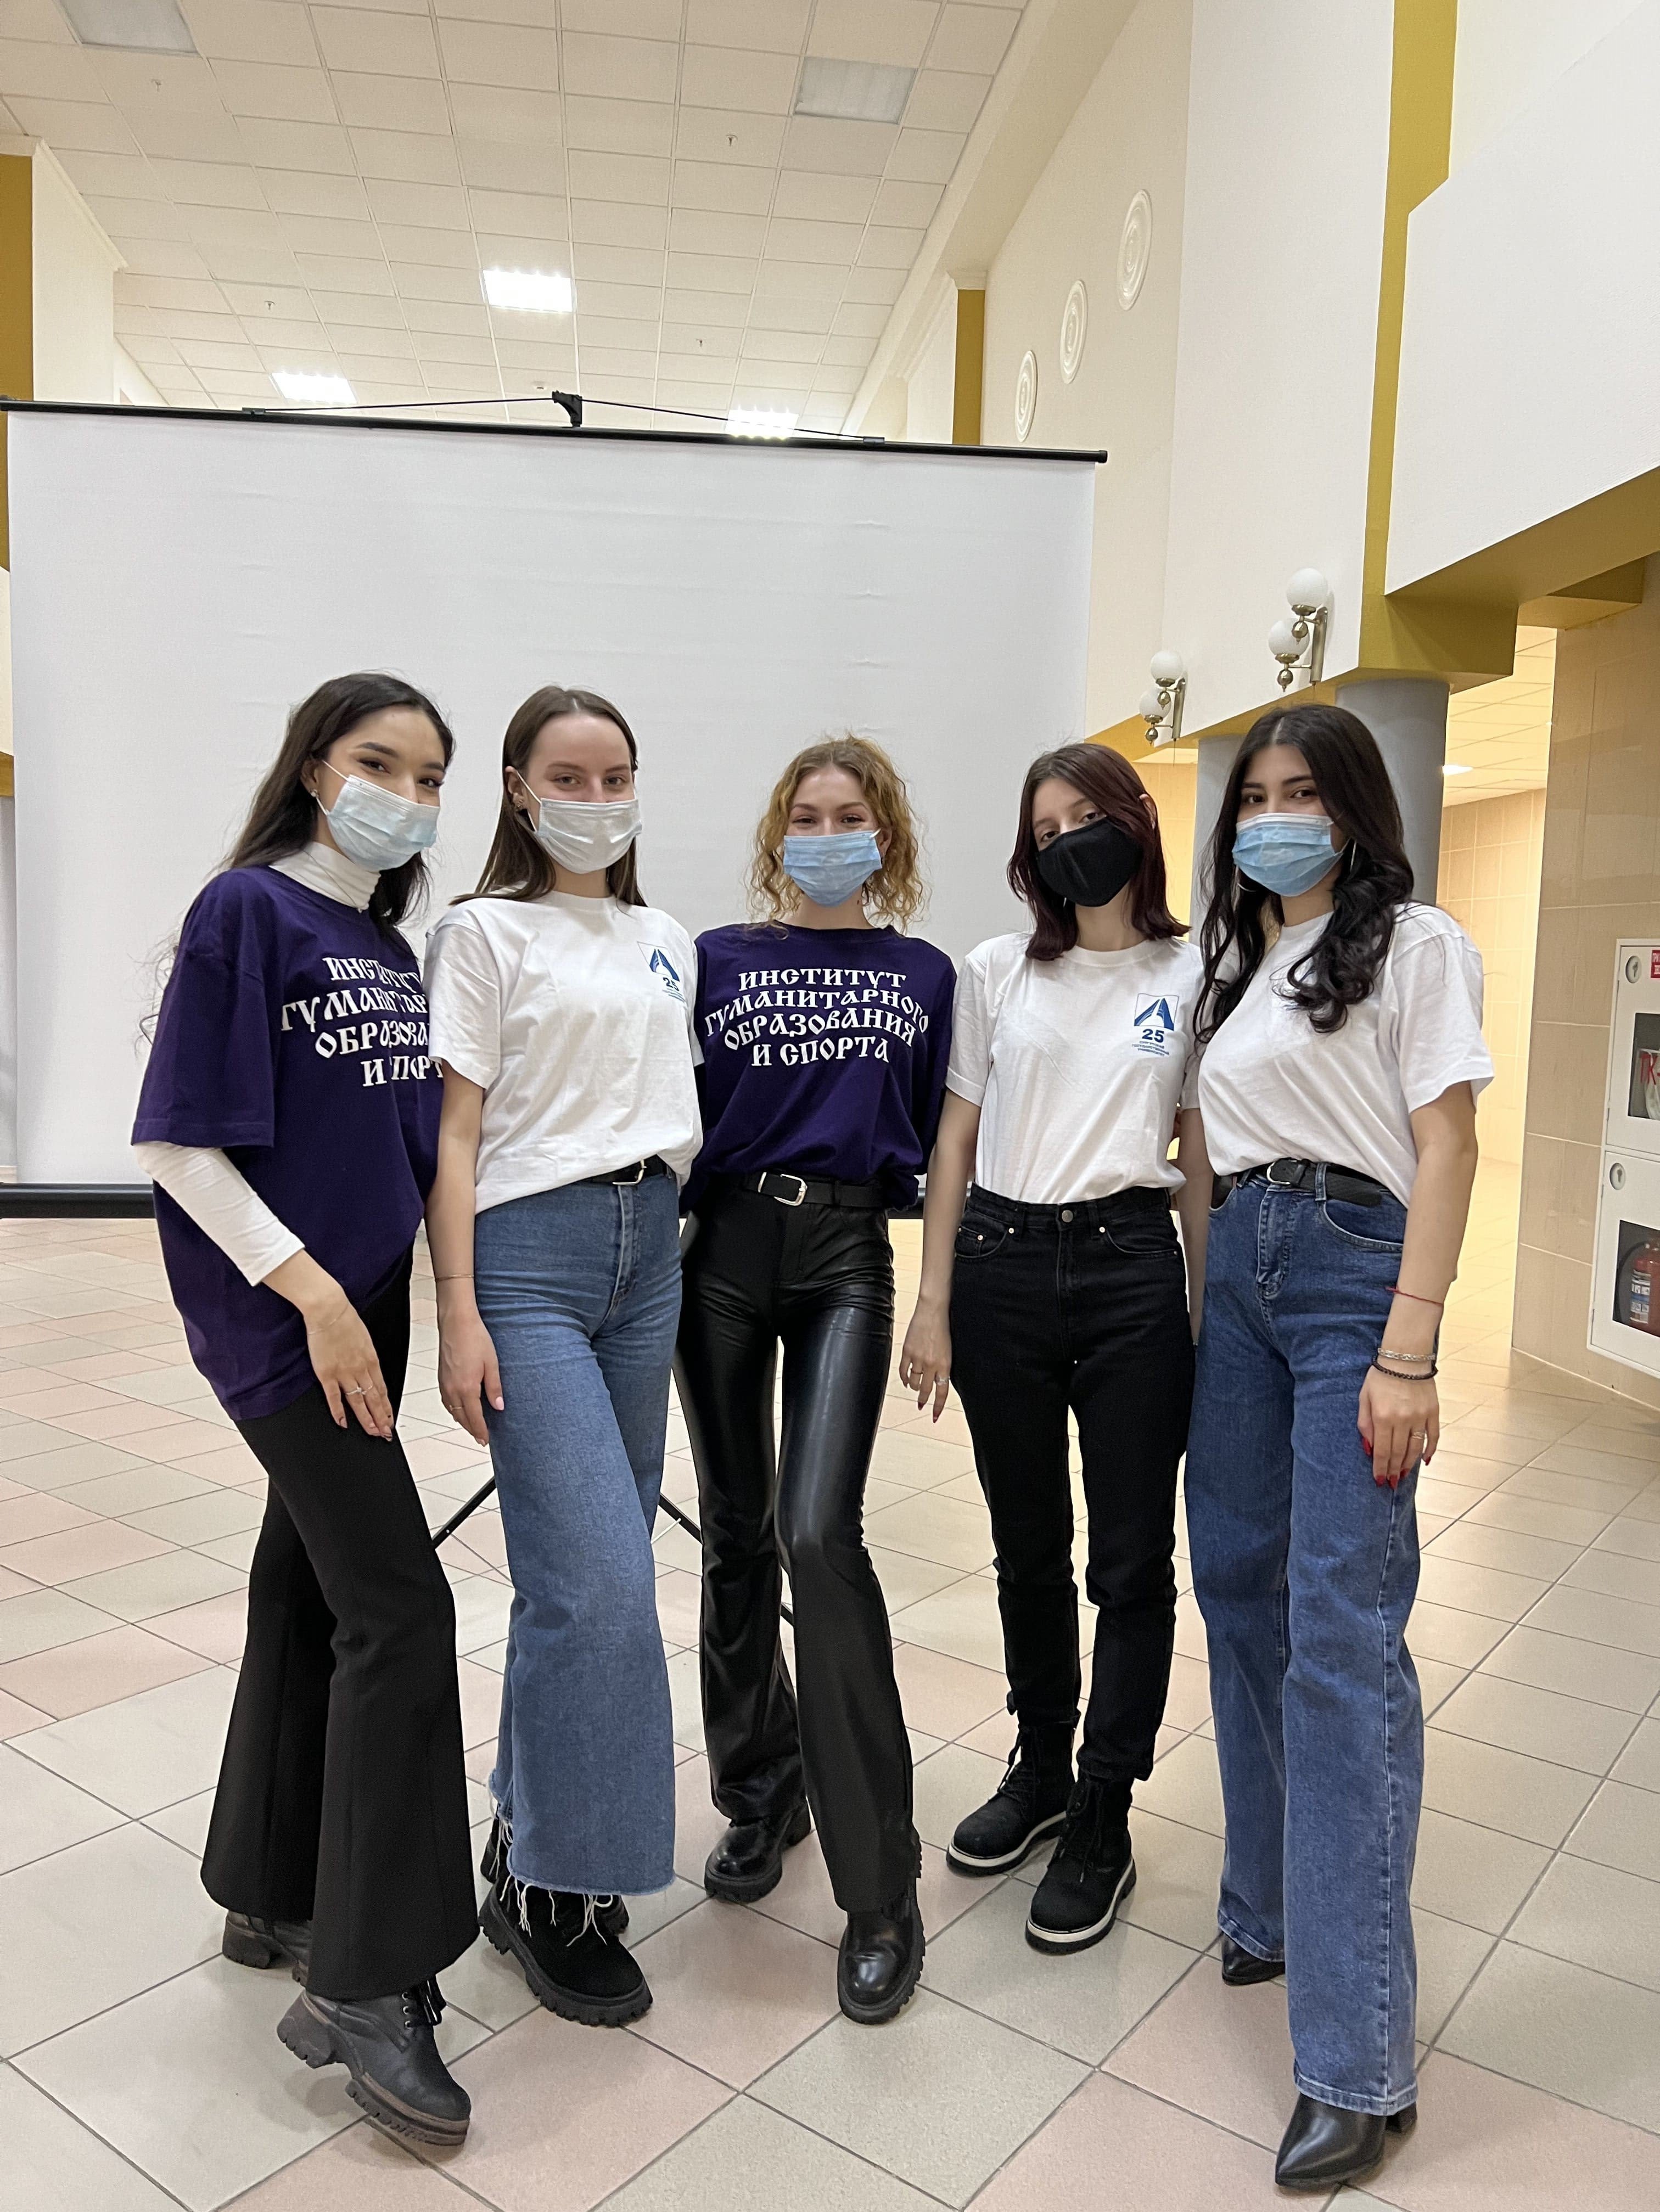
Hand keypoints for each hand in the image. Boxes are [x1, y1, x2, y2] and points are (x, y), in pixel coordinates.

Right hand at [300, 1285, 393, 1438]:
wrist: (329, 1310)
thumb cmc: (345, 1320)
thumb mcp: (364, 1339)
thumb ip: (366, 1356)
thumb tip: (368, 1368)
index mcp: (372, 1360)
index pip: (383, 1389)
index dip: (387, 1407)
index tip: (390, 1419)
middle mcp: (361, 1369)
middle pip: (374, 1399)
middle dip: (382, 1418)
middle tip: (386, 1433)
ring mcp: (345, 1372)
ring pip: (359, 1402)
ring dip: (367, 1419)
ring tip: (373, 1433)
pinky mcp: (327, 1373)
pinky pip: (334, 1397)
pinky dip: (339, 1412)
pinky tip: (343, 1423)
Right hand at [437, 1296, 502, 1447]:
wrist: (457, 1322)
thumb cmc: (474, 1338)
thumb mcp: (492, 1364)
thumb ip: (494, 1387)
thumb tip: (499, 1406)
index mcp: (466, 1388)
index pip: (474, 1418)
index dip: (481, 1431)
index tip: (485, 1440)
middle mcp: (452, 1389)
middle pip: (461, 1418)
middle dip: (472, 1429)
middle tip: (481, 1438)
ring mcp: (444, 1384)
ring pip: (452, 1411)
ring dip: (462, 1420)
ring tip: (473, 1426)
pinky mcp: (441, 1378)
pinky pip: (446, 1401)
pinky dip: (453, 1410)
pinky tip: (460, 1408)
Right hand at [899, 1299, 951, 1420]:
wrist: (933, 1310)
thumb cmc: (944, 1328)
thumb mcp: (949, 1351)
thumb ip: (943, 1366)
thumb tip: (939, 1380)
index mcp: (945, 1364)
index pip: (941, 1392)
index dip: (937, 1406)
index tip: (935, 1417)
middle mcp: (931, 1364)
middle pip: (925, 1390)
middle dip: (923, 1400)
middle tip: (921, 1405)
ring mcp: (918, 1358)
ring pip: (913, 1382)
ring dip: (913, 1387)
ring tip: (915, 1387)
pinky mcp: (907, 1351)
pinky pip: (903, 1371)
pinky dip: (903, 1378)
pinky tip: (905, 1380)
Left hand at [1358, 1367, 1437, 1488]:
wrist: (1405, 1357)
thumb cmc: (1380, 1376)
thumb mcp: (1364, 1398)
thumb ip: (1365, 1424)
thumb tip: (1368, 1448)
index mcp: (1383, 1417)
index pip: (1382, 1451)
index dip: (1380, 1468)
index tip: (1379, 1480)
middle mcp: (1403, 1420)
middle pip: (1398, 1453)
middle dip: (1393, 1470)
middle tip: (1390, 1483)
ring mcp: (1420, 1417)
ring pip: (1415, 1449)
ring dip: (1408, 1464)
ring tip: (1402, 1475)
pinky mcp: (1433, 1412)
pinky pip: (1433, 1437)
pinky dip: (1429, 1450)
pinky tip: (1424, 1461)